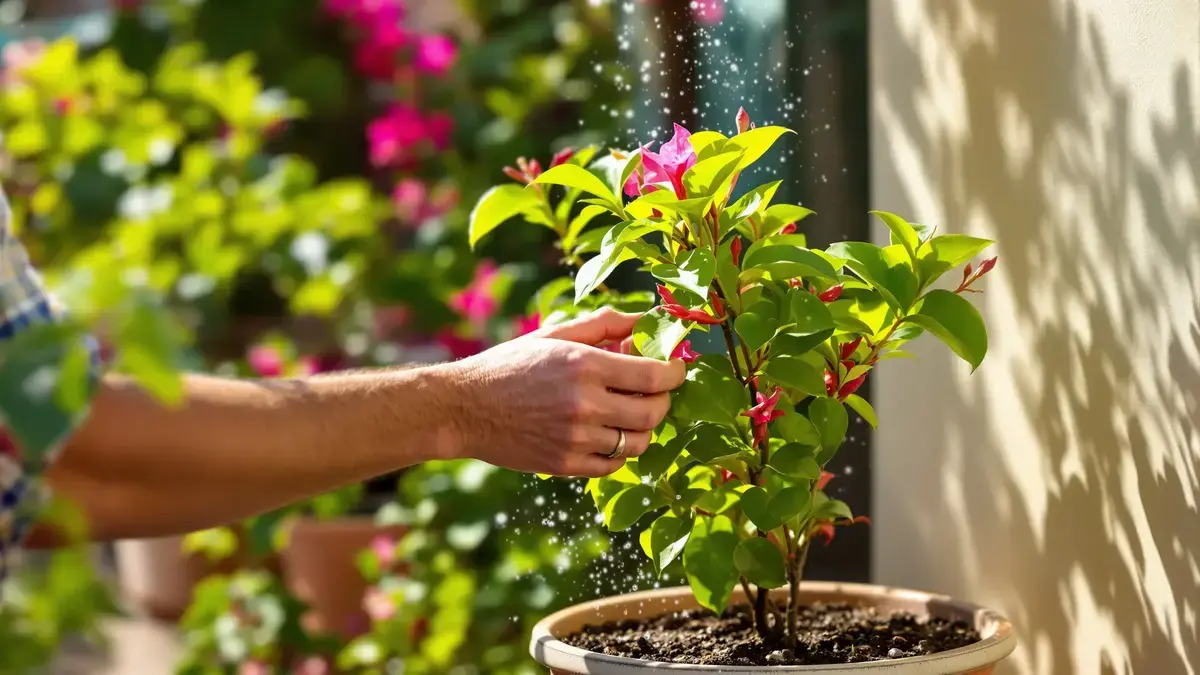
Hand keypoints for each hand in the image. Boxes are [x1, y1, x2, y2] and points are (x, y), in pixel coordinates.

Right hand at [444, 308, 685, 476]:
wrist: (465, 407)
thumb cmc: (510, 365)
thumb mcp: (554, 336)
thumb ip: (603, 325)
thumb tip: (647, 318)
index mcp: (583, 365)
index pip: (653, 376)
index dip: (674, 373)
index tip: (676, 369)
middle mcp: (584, 404)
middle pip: (652, 412)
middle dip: (663, 401)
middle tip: (656, 392)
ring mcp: (575, 439)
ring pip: (636, 442)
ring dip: (643, 428)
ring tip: (630, 413)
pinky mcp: (565, 465)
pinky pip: (613, 465)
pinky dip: (619, 451)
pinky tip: (607, 434)